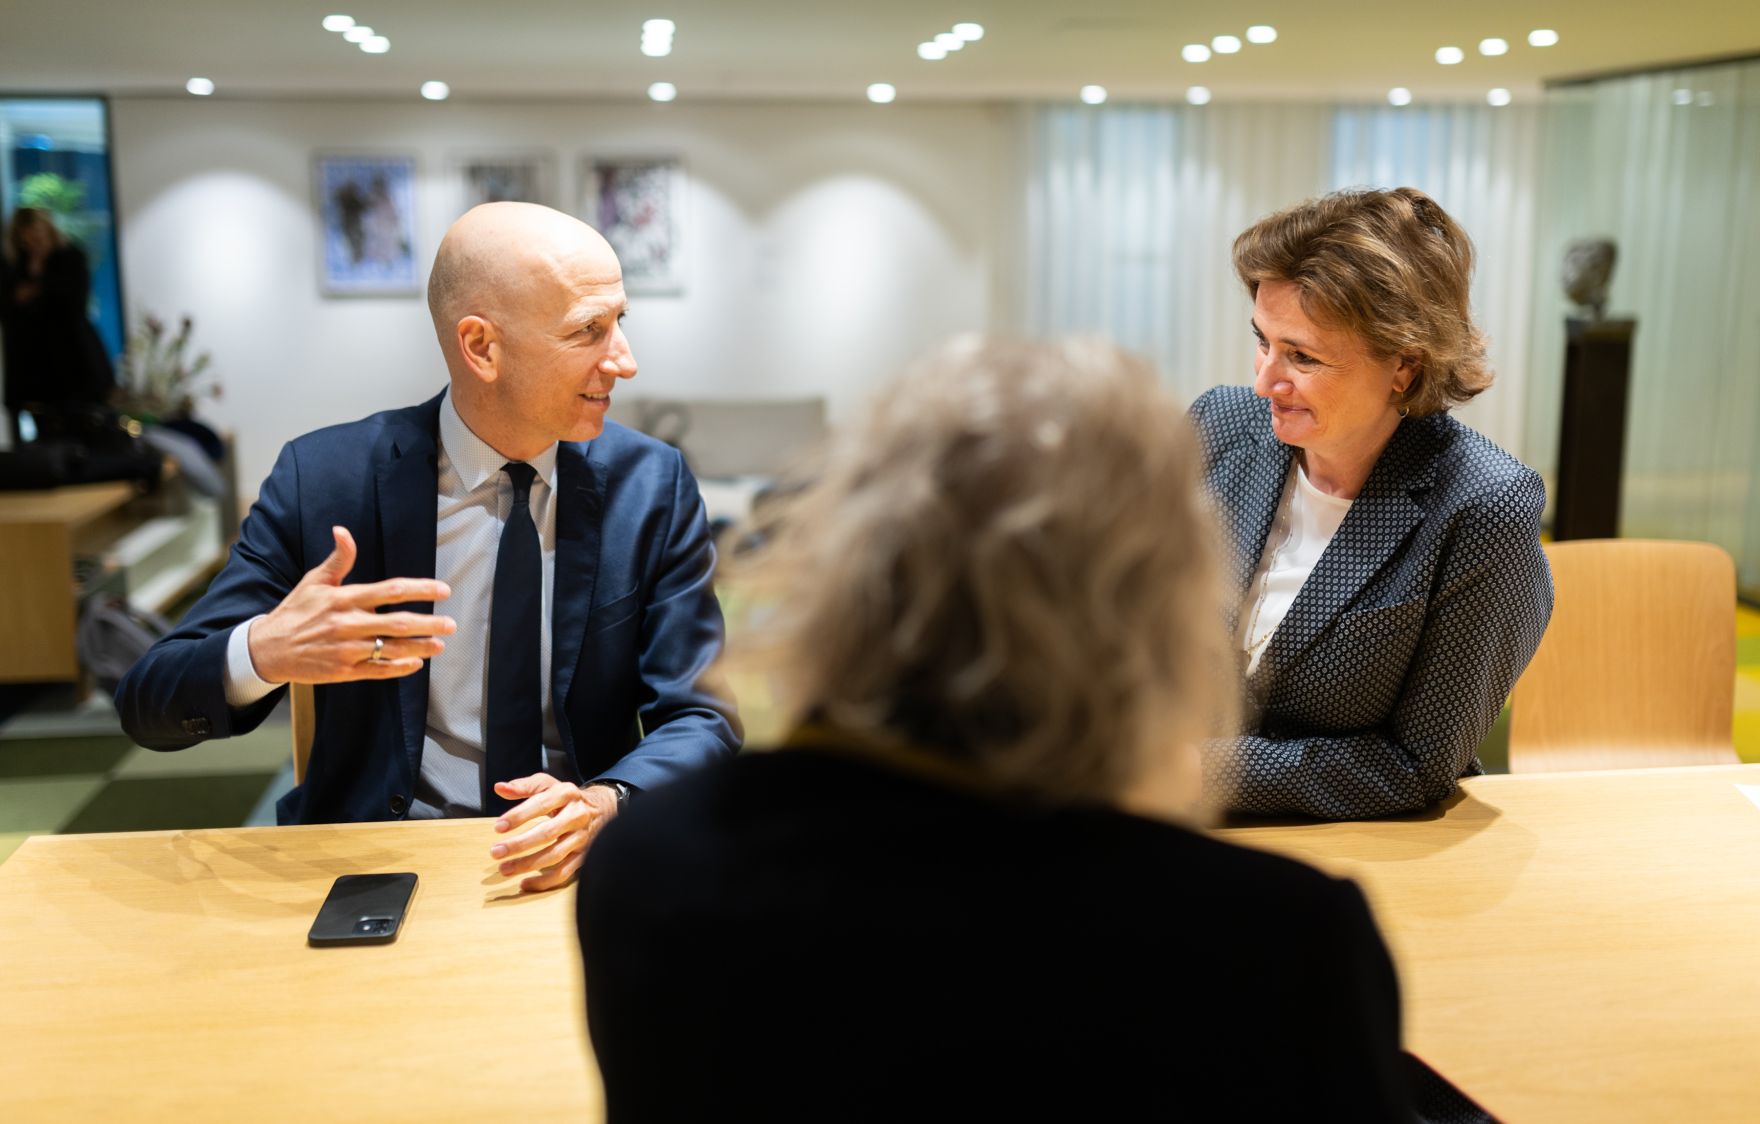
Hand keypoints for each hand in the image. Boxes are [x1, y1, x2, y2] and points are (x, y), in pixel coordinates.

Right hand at [248, 525, 455, 683]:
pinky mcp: (343, 671)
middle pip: (396, 623)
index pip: (389, 591)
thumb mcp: (315, 582)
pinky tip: (415, 664)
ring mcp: (346, 650)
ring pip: (390, 649)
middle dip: (428, 623)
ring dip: (419, 648)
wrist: (268, 649)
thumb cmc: (296, 611)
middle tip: (451, 623)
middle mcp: (348, 624)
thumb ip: (338, 559)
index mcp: (344, 599)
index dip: (419, 589)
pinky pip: (377, 670)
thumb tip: (342, 531)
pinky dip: (398, 668)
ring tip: (440, 645)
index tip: (443, 590)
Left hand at [489, 774, 619, 892]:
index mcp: (567, 794)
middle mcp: (577, 815)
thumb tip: (499, 788)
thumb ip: (524, 786)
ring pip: (555, 855)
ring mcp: (582, 837)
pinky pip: (564, 873)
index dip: (519, 815)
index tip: (498, 826)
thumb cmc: (566, 798)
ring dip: (528, 864)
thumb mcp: (548, 784)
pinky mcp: (583, 855)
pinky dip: (544, 881)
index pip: (541, 804)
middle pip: (548, 832)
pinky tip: (525, 883)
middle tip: (496, 852)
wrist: (602, 809)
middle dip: (520, 844)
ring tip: (504, 869)